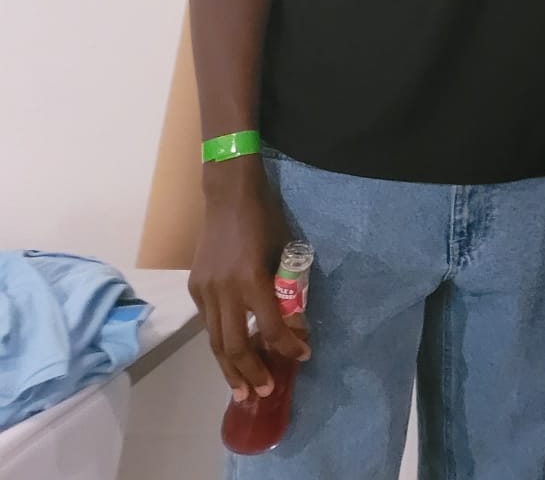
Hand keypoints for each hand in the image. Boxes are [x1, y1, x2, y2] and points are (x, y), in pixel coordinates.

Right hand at [187, 157, 309, 400]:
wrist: (228, 195)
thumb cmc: (265, 219)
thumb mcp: (284, 251)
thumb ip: (286, 287)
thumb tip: (294, 321)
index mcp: (251, 279)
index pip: (270, 325)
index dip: (287, 345)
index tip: (303, 356)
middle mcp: (224, 290)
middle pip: (233, 344)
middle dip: (248, 371)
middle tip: (261, 393)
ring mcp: (205, 290)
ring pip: (215, 339)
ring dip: (228, 367)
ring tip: (240, 389)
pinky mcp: (195, 287)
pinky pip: (208, 322)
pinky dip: (220, 341)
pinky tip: (230, 355)